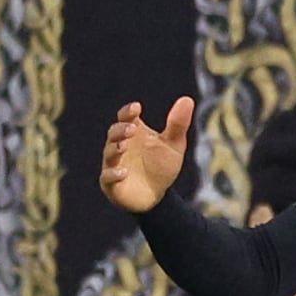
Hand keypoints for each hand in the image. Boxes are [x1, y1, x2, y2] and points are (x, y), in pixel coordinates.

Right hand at [100, 98, 190, 213]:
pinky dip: (113, 174)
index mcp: (133, 133)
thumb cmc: (162, 165)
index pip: (126, 117)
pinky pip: (108, 177)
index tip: (137, 108)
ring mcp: (114, 164)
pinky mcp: (112, 184)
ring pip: (109, 153)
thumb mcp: (173, 145)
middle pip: (114, 133)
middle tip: (132, 129)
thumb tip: (187, 99)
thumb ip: (178, 124)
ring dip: (115, 148)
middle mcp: (120, 146)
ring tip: (125, 146)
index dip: (128, 112)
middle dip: (121, 130)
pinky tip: (123, 172)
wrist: (157, 196)